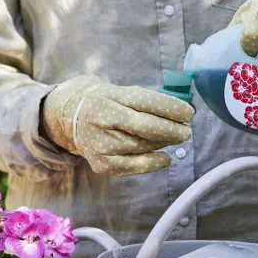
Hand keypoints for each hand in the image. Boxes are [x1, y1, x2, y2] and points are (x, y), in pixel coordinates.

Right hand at [41, 75, 193, 175]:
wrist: (68, 117)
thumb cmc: (106, 102)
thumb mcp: (121, 92)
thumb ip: (147, 101)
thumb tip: (182, 111)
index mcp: (110, 95)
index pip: (145, 101)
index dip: (170, 108)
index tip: (189, 113)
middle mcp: (102, 118)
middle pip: (143, 126)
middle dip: (171, 130)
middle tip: (186, 132)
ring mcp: (99, 142)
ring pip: (140, 146)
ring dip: (163, 145)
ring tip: (174, 139)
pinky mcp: (99, 162)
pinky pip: (131, 166)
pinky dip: (151, 164)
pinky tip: (164, 159)